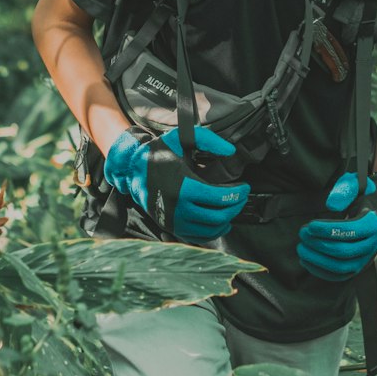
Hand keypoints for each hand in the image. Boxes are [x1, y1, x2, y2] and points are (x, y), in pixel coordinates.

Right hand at [104, 125, 249, 242]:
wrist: (131, 170)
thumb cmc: (159, 152)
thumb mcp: (183, 138)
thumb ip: (210, 140)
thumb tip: (231, 151)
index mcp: (183, 186)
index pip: (219, 197)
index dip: (237, 194)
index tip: (245, 187)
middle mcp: (177, 207)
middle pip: (217, 216)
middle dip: (235, 207)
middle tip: (241, 197)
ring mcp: (173, 220)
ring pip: (209, 230)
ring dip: (226, 220)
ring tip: (232, 208)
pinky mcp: (169, 227)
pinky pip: (196, 237)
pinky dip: (212, 233)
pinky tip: (221, 224)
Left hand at [297, 171, 376, 280]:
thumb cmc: (363, 197)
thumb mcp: (358, 185)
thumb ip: (345, 189)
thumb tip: (331, 205)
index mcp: (374, 225)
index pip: (350, 231)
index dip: (328, 230)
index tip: (310, 226)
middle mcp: (372, 246)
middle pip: (343, 251)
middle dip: (318, 244)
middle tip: (302, 234)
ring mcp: (365, 260)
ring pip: (340, 267)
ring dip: (317, 259)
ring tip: (301, 248)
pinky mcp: (357, 269)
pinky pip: (338, 276)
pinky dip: (320, 271)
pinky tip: (306, 260)